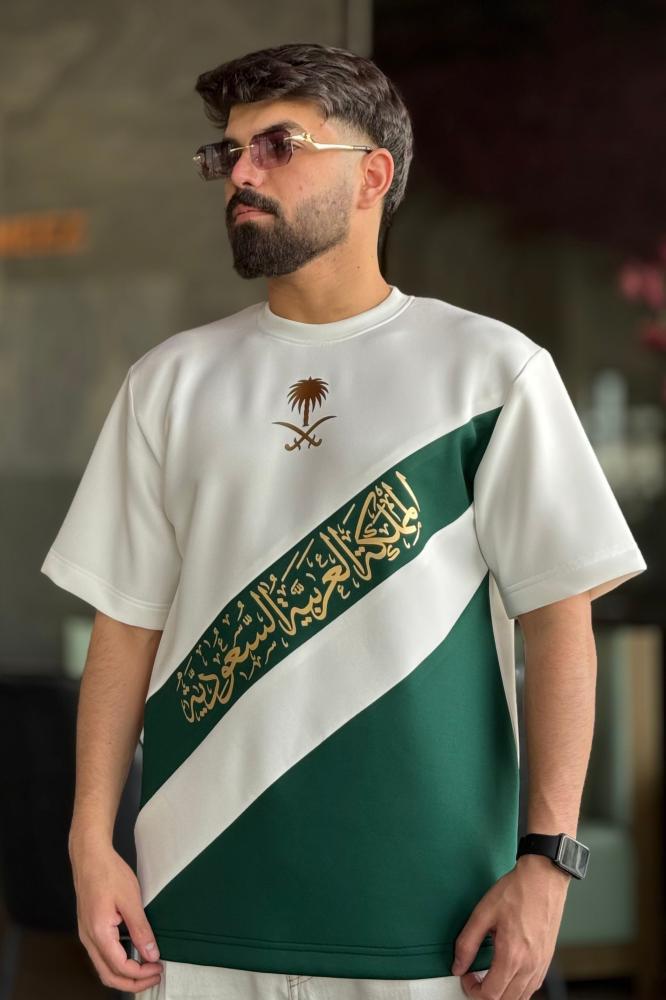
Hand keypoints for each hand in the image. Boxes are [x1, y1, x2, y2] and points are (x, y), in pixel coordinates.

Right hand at [69, 837, 163, 993]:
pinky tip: (132, 955)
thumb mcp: (131, 900)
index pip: (120, 967)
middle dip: (133, 982)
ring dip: (125, 975)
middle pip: (108, 975)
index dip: (141, 973)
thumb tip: (151, 954)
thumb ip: (141, 930)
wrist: (90, 856)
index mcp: (99, 932)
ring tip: (146, 969)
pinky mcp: (89, 928)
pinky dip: (117, 963)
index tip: (158, 968)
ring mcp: (86, 934)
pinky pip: (101, 955)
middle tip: (154, 976)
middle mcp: (88, 938)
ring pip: (103, 968)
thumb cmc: (108, 872)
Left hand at [451, 854, 570, 998]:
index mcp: (512, 955)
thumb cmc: (516, 891)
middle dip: (485, 995)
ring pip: (520, 998)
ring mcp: (541, 965)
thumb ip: (467, 943)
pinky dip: (517, 989)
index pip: (490, 995)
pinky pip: (532, 988)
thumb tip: (457, 966)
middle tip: (475, 978)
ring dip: (502, 994)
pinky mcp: (547, 960)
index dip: (472, 991)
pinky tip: (508, 974)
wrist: (544, 879)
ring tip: (489, 976)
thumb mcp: (483, 913)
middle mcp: (530, 966)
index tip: (466, 977)